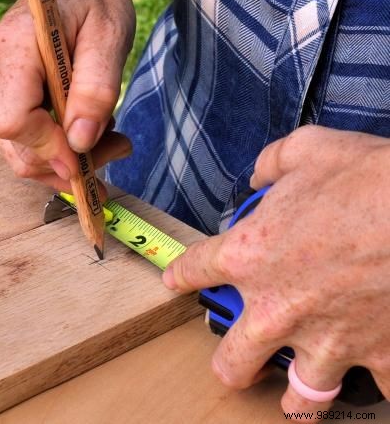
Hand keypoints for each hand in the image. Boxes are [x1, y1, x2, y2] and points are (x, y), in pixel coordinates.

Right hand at [0, 0, 134, 192]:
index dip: (50, 149)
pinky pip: (20, 137)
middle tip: (116, 149)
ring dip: (64, 158)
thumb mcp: (110, 37)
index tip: (87, 161)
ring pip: (17, 148)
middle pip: (15, 142)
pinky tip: (85, 131)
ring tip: (107, 139)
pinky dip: (54, 147)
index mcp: (14, 46)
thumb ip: (96, 89)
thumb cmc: (95, 2)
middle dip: (65, 162)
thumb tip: (79, 143)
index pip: (14, 119)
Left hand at [163, 126, 389, 420]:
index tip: (178, 280)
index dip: (182, 275)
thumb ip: (273, 163)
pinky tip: (375, 372)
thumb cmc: (366, 176)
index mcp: (249, 256)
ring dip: (295, 400)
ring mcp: (328, 340)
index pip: (195, 269)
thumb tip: (263, 175)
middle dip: (232, 365)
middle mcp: (278, 308)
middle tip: (238, 362)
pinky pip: (377, 387)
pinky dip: (377, 381)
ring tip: (292, 400)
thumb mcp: (308, 149)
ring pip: (301, 395)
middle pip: (234, 360)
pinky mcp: (379, 355)